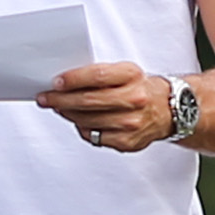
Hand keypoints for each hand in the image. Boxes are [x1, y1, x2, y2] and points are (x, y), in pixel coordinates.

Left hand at [35, 60, 179, 152]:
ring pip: (87, 121)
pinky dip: (83, 128)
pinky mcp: (127, 142)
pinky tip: (80, 121)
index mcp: (132, 75)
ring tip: (59, 108)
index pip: (97, 76)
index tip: (55, 82)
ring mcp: (131, 123)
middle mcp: (135, 99)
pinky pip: (94, 136)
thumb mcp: (124, 72)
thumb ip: (98, 75)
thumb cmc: (139, 88)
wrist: (169, 109)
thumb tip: (63, 83)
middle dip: (60, 100)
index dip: (72, 80)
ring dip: (68, 114)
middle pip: (88, 101)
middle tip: (45, 98)